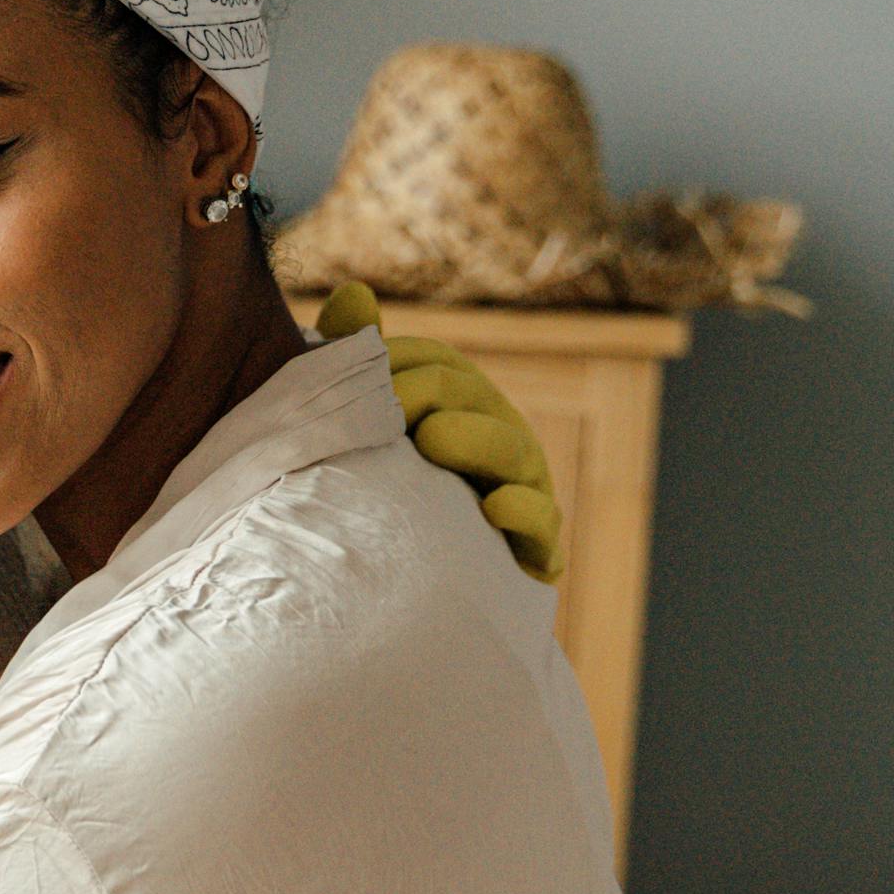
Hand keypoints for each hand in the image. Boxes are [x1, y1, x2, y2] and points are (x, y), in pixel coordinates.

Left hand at [314, 282, 565, 582]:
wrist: (390, 599)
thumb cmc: (370, 497)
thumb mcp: (356, 427)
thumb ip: (353, 360)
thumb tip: (353, 294)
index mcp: (458, 406)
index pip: (440, 365)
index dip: (403, 361)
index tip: (365, 369)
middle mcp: (497, 441)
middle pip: (476, 403)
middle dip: (435, 394)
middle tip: (393, 403)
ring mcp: (521, 493)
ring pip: (513, 457)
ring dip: (476, 443)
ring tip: (434, 438)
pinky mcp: (532, 551)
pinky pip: (540, 530)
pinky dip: (524, 518)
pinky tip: (494, 509)